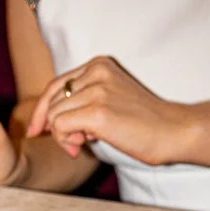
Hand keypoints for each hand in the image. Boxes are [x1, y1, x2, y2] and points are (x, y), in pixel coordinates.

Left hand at [27, 57, 195, 166]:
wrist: (173, 131)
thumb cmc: (144, 123)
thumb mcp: (110, 101)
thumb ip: (83, 101)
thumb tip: (46, 120)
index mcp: (99, 64)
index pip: (56, 85)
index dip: (42, 110)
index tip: (36, 131)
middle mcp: (96, 71)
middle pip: (52, 101)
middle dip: (54, 127)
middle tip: (73, 143)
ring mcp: (97, 89)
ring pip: (54, 116)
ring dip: (64, 137)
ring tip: (84, 143)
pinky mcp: (97, 110)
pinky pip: (60, 126)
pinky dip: (66, 141)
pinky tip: (83, 146)